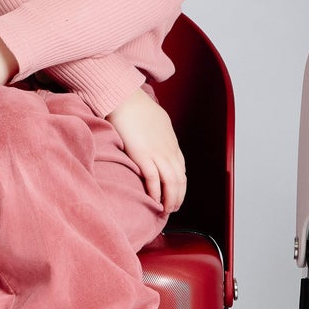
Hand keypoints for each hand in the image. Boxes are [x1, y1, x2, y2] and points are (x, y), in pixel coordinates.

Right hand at [106, 87, 185, 211]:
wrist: (126, 99)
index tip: (176, 196)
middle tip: (173, 208)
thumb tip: (158, 140)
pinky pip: (153, 179)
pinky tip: (154, 200)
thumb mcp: (158, 122)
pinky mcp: (143, 156)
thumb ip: (161, 135)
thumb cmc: (138, 108)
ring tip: (166, 210)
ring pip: (171, 183)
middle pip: (180, 180)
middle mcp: (168, 151)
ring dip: (170, 199)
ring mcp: (157, 154)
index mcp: (172, 144)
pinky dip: (156, 192)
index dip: (180, 186)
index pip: (182, 171)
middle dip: (178, 197)